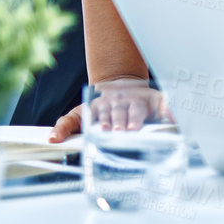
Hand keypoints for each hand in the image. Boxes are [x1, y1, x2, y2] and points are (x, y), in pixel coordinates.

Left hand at [48, 79, 169, 142]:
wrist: (120, 83)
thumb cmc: (100, 106)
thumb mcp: (78, 113)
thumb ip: (65, 125)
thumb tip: (51, 139)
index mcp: (104, 106)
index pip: (104, 114)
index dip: (104, 122)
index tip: (104, 130)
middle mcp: (122, 103)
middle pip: (121, 112)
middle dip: (121, 122)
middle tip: (120, 132)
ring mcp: (138, 100)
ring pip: (138, 109)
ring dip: (137, 118)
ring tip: (135, 128)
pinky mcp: (154, 100)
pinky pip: (164, 104)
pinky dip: (169, 110)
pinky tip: (172, 117)